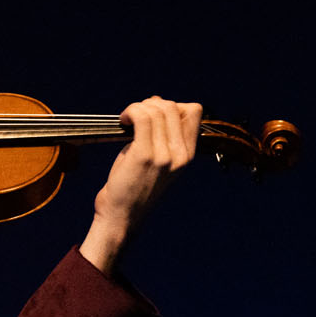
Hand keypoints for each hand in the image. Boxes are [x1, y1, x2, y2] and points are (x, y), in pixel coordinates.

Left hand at [79, 97, 202, 274]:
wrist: (121, 216)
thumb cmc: (133, 186)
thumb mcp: (156, 159)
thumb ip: (161, 133)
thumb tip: (156, 99)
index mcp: (187, 155)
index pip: (194, 112)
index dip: (172, 105)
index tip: (152, 114)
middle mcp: (180, 155)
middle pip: (174, 106)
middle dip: (151, 104)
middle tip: (134, 117)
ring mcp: (164, 155)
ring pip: (156, 109)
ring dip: (137, 107)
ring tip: (126, 119)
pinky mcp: (144, 155)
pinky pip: (141, 117)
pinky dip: (130, 111)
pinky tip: (122, 120)